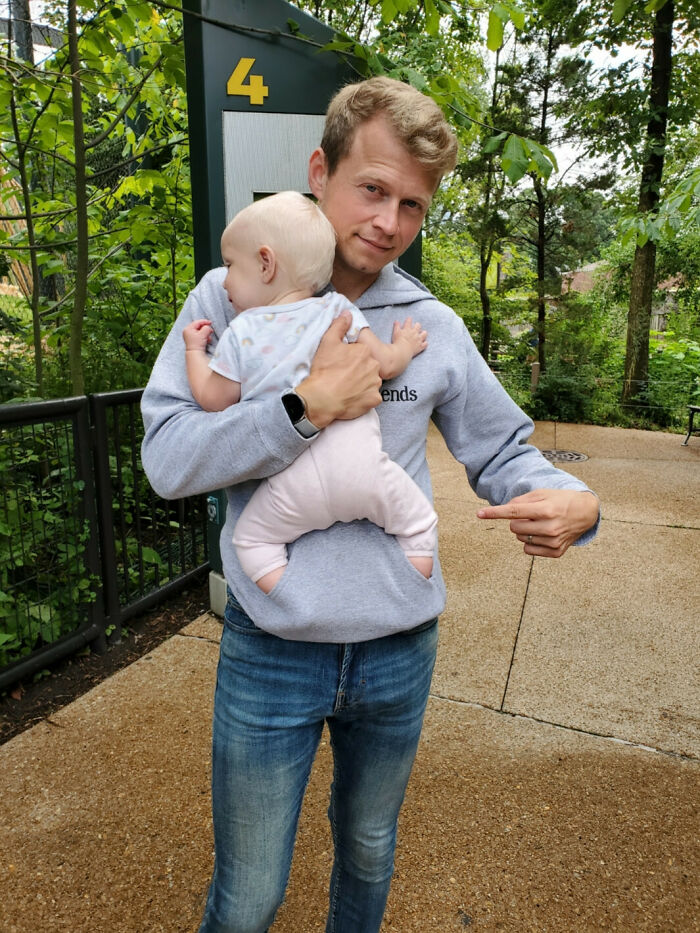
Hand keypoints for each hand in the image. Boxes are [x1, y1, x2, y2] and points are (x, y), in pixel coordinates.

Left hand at [183, 318, 212, 351]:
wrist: (195, 353)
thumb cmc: (197, 344)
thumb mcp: (203, 334)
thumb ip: (207, 328)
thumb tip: (208, 327)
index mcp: (188, 328)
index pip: (197, 322)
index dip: (205, 322)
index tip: (211, 323)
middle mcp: (188, 331)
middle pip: (199, 327)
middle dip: (206, 329)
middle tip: (211, 331)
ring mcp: (190, 336)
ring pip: (200, 331)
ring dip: (206, 334)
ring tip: (208, 338)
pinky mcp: (193, 340)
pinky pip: (200, 335)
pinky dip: (204, 337)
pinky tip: (207, 340)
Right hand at [296, 311, 381, 428]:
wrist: (322, 398)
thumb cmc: (324, 369)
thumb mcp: (328, 342)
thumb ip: (339, 325)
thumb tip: (348, 313)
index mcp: (365, 351)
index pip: (361, 352)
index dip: (350, 358)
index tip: (341, 364)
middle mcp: (374, 366)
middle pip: (368, 366)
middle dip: (358, 370)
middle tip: (343, 376)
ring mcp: (376, 384)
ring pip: (371, 382)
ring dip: (362, 384)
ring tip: (347, 388)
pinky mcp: (374, 400)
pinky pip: (372, 397)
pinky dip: (364, 398)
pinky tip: (352, 397)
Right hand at [392, 317, 427, 358]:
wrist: (402, 351)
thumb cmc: (397, 342)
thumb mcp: (395, 333)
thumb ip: (396, 326)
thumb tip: (396, 321)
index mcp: (407, 329)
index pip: (409, 321)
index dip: (409, 319)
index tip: (409, 319)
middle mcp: (414, 333)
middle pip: (418, 325)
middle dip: (417, 325)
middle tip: (415, 327)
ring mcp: (418, 339)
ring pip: (424, 334)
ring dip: (423, 333)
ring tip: (421, 334)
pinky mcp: (420, 346)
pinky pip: (425, 344)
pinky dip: (425, 343)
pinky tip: (423, 343)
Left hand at [477, 489, 598, 557]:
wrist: (586, 513)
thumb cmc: (561, 500)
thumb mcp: (543, 493)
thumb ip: (522, 501)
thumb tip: (505, 509)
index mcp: (546, 509)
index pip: (514, 511)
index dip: (494, 512)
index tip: (479, 513)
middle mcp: (550, 527)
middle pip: (514, 527)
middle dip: (517, 521)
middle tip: (530, 515)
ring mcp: (553, 541)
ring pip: (520, 539)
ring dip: (525, 531)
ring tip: (540, 523)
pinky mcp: (556, 552)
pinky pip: (528, 550)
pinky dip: (530, 542)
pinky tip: (542, 534)